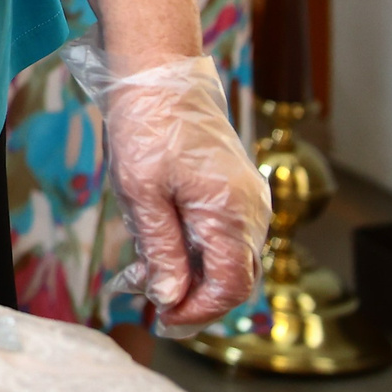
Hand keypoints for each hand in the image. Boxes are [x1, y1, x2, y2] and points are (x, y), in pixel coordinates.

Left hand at [64, 36, 268, 328]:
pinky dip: (193, 247)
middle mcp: (250, 209)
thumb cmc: (146, 125)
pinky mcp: (232, 187)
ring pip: (227, 255)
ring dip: (191, 273)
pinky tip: (157, 247)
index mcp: (232, 213)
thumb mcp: (141, 192)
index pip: (230, 285)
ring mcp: (245, 197)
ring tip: (145, 277)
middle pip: (234, 276)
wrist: (156, 72)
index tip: (163, 319)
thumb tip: (171, 296)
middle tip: (152, 308)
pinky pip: (221, 231)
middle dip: (194, 297)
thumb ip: (161, 248)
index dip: (198, 310)